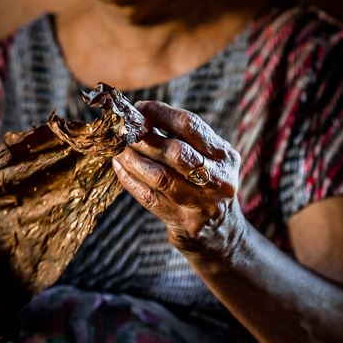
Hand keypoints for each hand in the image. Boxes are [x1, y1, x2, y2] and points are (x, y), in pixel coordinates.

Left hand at [112, 101, 245, 260]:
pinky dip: (130, 180)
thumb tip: (141, 114)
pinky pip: (150, 197)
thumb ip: (182, 138)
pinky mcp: (185, 223)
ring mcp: (202, 204)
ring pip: (160, 176)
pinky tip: (119, 167)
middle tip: (124, 131)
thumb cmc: (207, 185)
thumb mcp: (208, 159)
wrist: (222, 234)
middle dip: (144, 138)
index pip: (190, 125)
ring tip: (118, 149)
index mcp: (224, 155)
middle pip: (176, 152)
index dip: (161, 113)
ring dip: (133, 160)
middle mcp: (218, 179)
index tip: (139, 108)